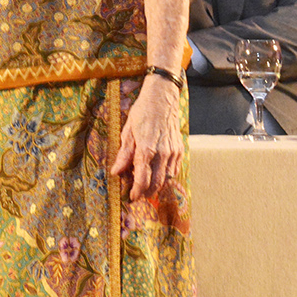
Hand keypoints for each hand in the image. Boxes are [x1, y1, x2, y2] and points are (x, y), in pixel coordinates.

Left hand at [110, 75, 183, 200]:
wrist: (162, 99)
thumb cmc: (142, 112)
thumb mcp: (127, 131)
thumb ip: (124, 154)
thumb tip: (116, 172)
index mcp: (146, 150)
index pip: (143, 179)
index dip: (137, 191)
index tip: (131, 197)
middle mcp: (162, 154)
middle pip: (156, 183)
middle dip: (147, 193)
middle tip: (138, 195)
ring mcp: (173, 153)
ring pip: (167, 179)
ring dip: (157, 186)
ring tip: (146, 188)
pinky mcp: (180, 150)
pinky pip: (175, 170)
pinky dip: (167, 177)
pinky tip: (159, 176)